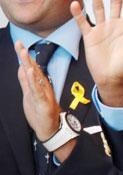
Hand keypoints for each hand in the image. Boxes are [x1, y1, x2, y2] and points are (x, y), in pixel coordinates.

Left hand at [15, 41, 75, 160]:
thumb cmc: (41, 114)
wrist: (50, 130)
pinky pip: (38, 90)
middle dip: (26, 57)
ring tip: (24, 53)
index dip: (25, 57)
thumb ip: (26, 82)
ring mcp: (43, 94)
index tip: (20, 45)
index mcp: (39, 86)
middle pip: (33, 69)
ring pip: (35, 77)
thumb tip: (22, 68)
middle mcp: (43, 88)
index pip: (32, 68)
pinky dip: (34, 81)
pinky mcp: (43, 102)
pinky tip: (30, 72)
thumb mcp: (30, 95)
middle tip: (20, 44)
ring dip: (29, 64)